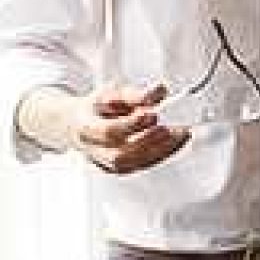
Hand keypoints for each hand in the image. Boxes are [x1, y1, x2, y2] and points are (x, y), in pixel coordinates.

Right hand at [46, 84, 186, 175]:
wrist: (78, 125)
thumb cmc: (96, 108)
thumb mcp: (111, 94)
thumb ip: (135, 94)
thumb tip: (160, 90)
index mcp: (85, 127)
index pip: (108, 132)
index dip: (131, 125)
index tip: (152, 113)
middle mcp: (93, 151)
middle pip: (121, 155)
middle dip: (149, 142)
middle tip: (171, 128)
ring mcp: (105, 164)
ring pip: (134, 164)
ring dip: (160, 150)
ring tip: (180, 134)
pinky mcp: (120, 170)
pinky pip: (142, 166)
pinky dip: (163, 154)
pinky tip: (178, 142)